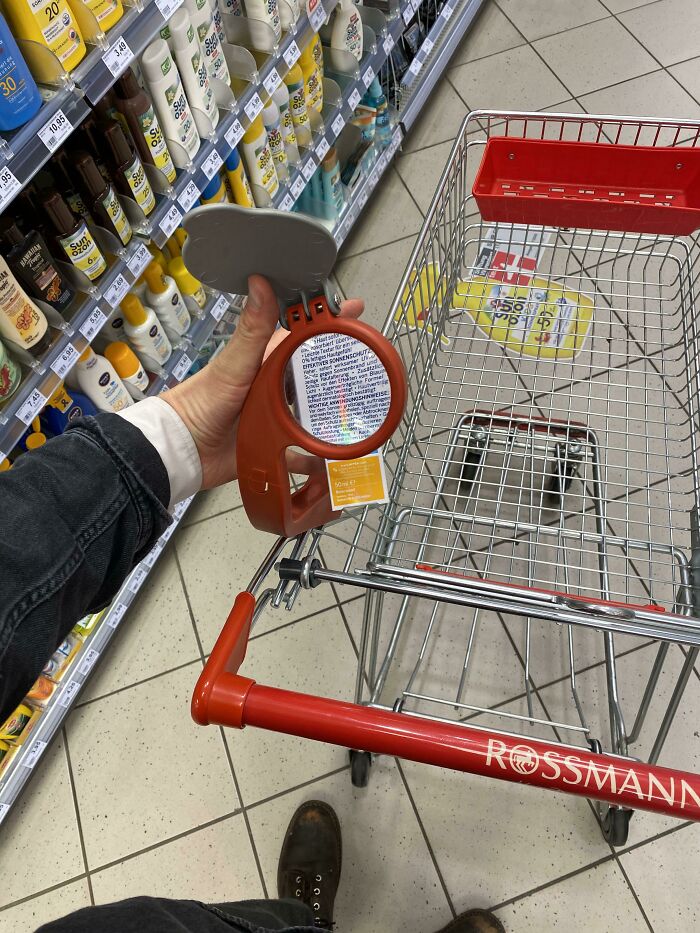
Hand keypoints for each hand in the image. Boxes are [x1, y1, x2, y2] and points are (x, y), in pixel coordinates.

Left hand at [163, 275, 363, 489]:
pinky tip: (337, 457)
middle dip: (341, 370)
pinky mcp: (274, 446)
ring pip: (313, 412)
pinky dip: (318, 456)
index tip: (355, 311)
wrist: (183, 449)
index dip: (327, 323)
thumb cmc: (203, 401)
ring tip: (364, 411)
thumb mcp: (235, 363)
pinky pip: (302, 452)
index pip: (303, 337)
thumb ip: (252, 328)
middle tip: (373, 365)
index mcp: (266, 363)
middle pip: (314, 375)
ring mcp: (275, 417)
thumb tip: (261, 281)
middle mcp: (274, 388)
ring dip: (334, 414)